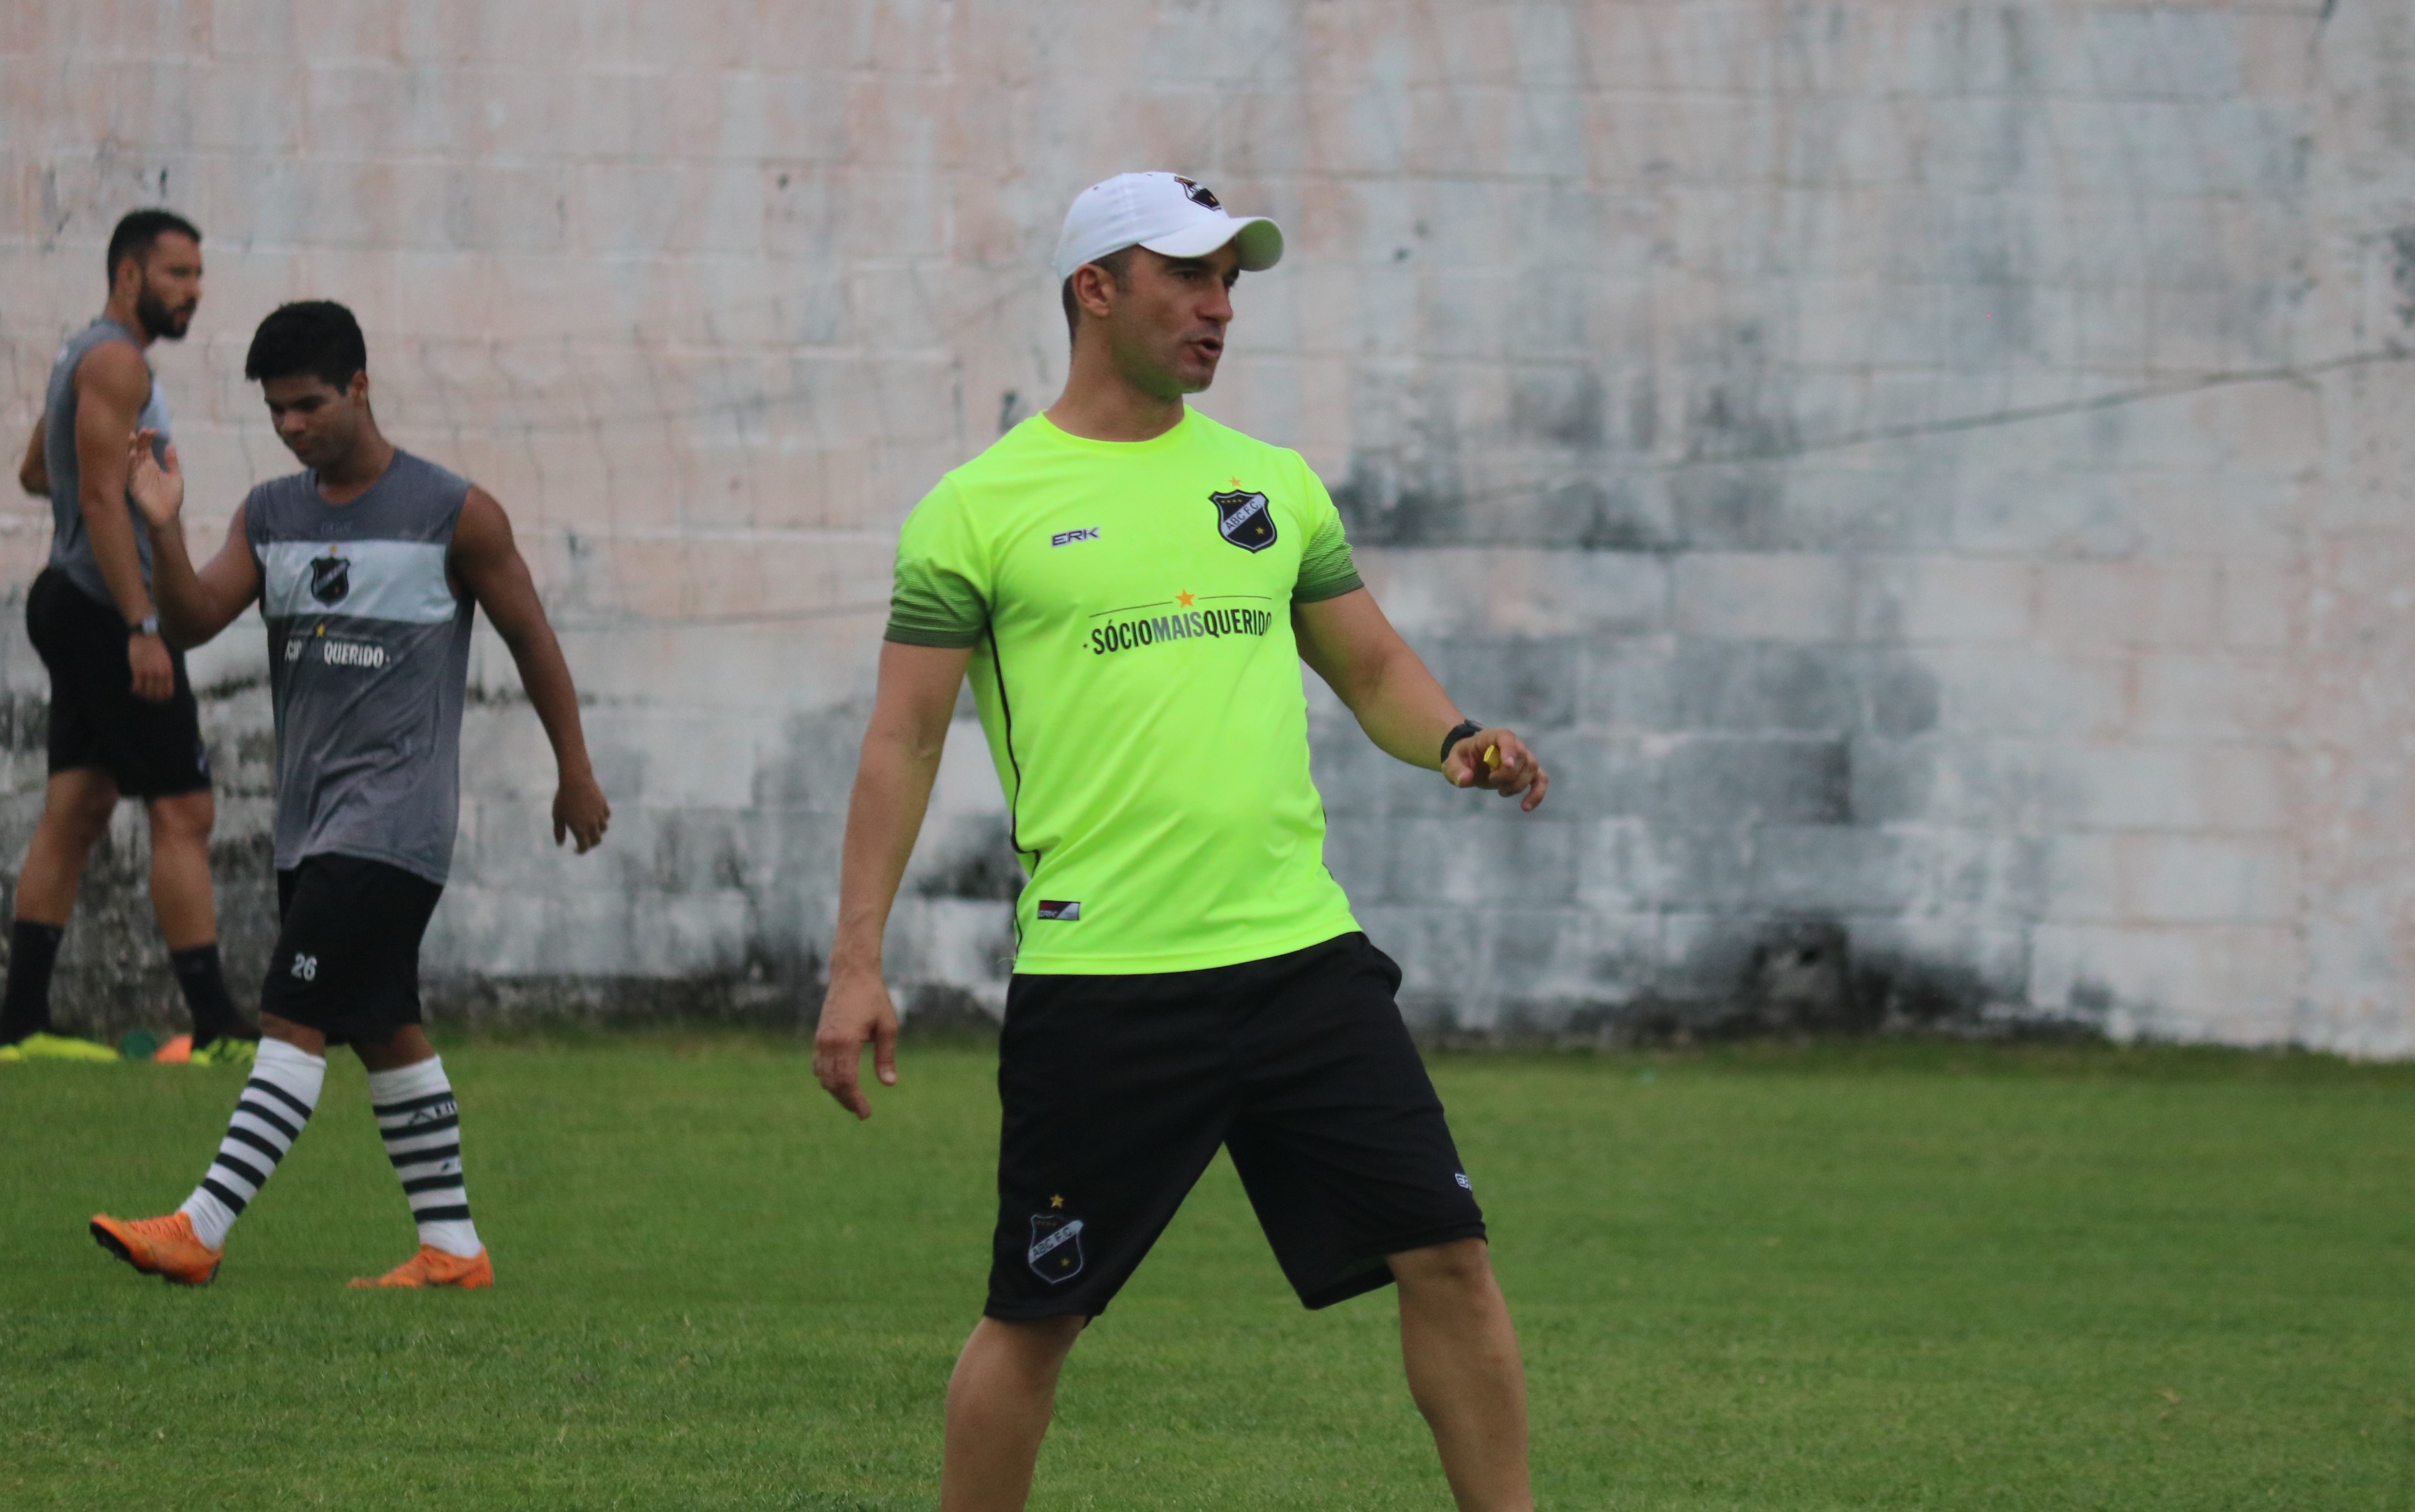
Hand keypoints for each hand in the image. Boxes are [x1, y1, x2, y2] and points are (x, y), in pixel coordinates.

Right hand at [126, 430, 182, 528]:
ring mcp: (137, 476)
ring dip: (131, 448)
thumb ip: (172, 462)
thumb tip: (171, 445)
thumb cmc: (171, 498)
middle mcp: (142, 469)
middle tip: (143, 429)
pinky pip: (130, 473)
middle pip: (138, 451)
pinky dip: (130, 463)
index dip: (148, 439)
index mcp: (151, 466)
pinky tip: (131, 454)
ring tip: (132, 436)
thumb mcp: (175, 477)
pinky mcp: (134, 485)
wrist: (167, 516)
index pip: (146, 449)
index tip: (152, 429)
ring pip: (131, 459)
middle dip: (140, 440)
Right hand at [127, 631, 173, 702]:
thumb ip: (165, 671)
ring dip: (142, 696)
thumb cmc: (155, 646)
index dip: (163, 699)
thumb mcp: (166, 660)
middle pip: (157, 695)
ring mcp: (149, 672)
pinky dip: (134, 691)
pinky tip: (132, 689)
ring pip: (146, 693)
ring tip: (139, 693)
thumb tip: (162, 684)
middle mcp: (160, 674)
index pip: (168, 692)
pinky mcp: (138, 670)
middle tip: (146, 698)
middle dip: (152, 699)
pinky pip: (137, 687)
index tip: (157, 700)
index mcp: (169, 671)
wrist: (146, 634)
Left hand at [552, 766, 609, 852]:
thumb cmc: (563, 798)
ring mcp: (600, 814)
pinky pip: (606, 816)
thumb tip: (560, 844)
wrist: (576, 779)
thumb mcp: (557, 815)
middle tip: (583, 841)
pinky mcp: (603, 805)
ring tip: (589, 829)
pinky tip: (595, 817)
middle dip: (590, 844)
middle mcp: (592, 824)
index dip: (580, 851)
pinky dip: (602, 819)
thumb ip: (559, 831)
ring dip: (597, 832)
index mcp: (580, 829)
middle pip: (596, 841)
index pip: (584, 847)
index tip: (575, 849)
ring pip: (603, 829)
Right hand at [813, 971, 900, 1120]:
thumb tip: (889, 1083)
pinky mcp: (819, 1036)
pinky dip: (827, 1077)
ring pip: (823, 1076)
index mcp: (846, 1041)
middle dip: (846, 1100)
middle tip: (862, 1112)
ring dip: (836, 1091)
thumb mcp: (888, 1027)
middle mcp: (828, 1042)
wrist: (852, 974)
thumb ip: (886, 1056)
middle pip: (833, 1083)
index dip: (855, 1100)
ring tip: (854, 1100)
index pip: (847, 1081)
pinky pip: (818, 1065)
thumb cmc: (874, 998)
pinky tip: (841, 1083)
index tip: (865, 1113)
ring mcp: (820, 1039)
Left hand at [1443, 726, 1549, 812]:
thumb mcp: (1451, 763)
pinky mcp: (1527, 772)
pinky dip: (1537, 793)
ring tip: (1501, 792)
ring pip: (1532, 768)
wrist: (1471, 762)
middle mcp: (1513, 744)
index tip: (1507, 766)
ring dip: (1517, 785)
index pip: (1506, 738)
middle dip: (1507, 775)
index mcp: (1493, 737)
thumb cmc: (1463, 759)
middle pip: (1521, 756)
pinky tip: (1526, 807)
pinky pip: (1541, 779)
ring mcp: (1522, 757)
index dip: (1509, 750)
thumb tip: (1465, 780)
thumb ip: (1456, 770)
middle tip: (1491, 780)